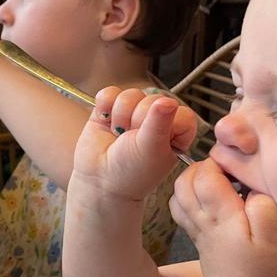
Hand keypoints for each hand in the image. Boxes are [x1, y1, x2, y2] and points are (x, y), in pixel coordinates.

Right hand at [72, 88, 198, 201]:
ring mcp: (132, 112)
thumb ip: (159, 123)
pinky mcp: (110, 109)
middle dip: (137, 120)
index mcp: (176, 129)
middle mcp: (156, 118)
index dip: (162, 119)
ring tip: (119, 135)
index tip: (154, 139)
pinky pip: (109, 93)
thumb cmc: (132, 174)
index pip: (176, 107)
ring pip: (129, 94)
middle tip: (132, 141)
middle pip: (150, 98)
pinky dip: (105, 107)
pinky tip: (106, 123)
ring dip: (120, 116)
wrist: (100, 183)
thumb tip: (167, 101)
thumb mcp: (151, 150)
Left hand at [171, 158, 276, 276]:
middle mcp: (202, 221)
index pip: (203, 177)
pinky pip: (181, 210)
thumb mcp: (275, 240)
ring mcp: (196, 231)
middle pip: (183, 182)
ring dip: (191, 181)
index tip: (234, 165)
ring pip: (178, 196)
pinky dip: (188, 197)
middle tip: (224, 169)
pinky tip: (210, 200)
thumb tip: (251, 189)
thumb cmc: (263, 273)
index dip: (215, 163)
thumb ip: (264, 208)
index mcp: (221, 217)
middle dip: (199, 167)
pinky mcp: (197, 239)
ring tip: (216, 181)